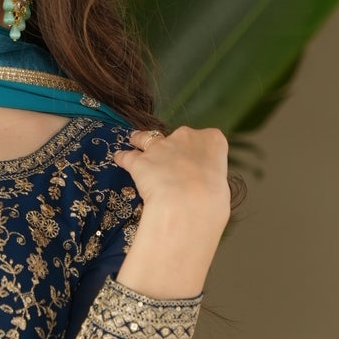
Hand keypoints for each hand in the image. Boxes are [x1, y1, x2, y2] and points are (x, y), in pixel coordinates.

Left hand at [111, 124, 230, 297]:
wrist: (189, 202)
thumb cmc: (213, 199)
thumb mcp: (220, 186)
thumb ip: (208, 178)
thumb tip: (201, 186)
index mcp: (212, 141)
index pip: (209, 138)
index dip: (201, 150)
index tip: (198, 159)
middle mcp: (186, 137)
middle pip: (178, 136)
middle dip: (174, 146)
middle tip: (171, 159)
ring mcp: (161, 147)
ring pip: (146, 138)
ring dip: (140, 139)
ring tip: (133, 139)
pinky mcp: (141, 161)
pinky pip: (128, 156)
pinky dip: (123, 158)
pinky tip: (119, 159)